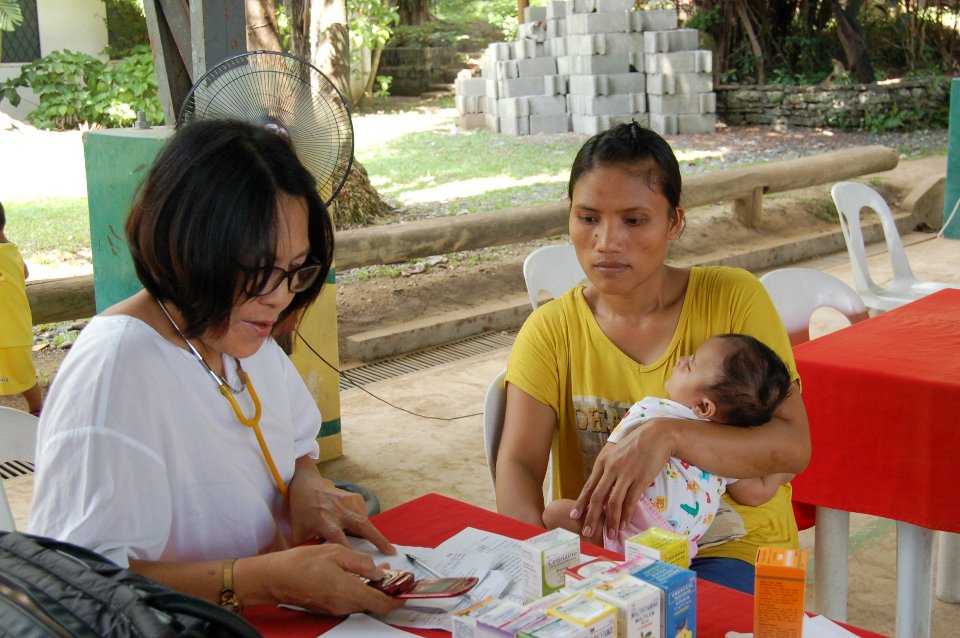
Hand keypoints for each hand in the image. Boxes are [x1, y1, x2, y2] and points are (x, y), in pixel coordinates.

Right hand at [264, 544, 404, 615]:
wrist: (274, 577)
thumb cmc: (301, 562)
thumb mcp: (335, 552)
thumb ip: (360, 562)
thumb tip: (379, 571)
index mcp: (348, 591)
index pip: (381, 603)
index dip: (396, 599)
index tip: (405, 591)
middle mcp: (343, 604)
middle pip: (373, 603)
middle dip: (384, 590)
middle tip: (390, 573)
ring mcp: (335, 608)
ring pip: (362, 601)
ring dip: (371, 588)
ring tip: (373, 570)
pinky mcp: (328, 607)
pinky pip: (350, 600)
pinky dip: (358, 589)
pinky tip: (355, 575)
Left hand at [288, 460, 394, 554]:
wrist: (306, 485)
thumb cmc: (302, 513)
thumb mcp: (298, 533)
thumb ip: (307, 550)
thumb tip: (314, 568)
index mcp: (324, 521)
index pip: (339, 538)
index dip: (349, 550)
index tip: (359, 564)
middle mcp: (338, 511)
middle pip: (361, 525)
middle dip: (377, 539)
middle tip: (391, 552)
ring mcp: (348, 502)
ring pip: (365, 521)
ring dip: (373, 535)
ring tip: (382, 548)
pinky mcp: (355, 497)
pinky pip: (363, 515)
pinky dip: (364, 525)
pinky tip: (358, 531)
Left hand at [570, 418, 673, 539]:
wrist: (657, 435)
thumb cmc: (635, 445)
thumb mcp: (616, 454)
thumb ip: (607, 469)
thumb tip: (601, 488)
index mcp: (602, 462)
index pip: (588, 487)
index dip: (581, 503)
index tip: (573, 517)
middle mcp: (611, 469)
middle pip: (597, 497)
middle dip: (591, 517)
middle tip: (586, 533)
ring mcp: (626, 474)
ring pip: (614, 502)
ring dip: (611, 521)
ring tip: (610, 534)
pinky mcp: (640, 479)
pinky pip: (631, 501)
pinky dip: (627, 515)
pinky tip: (624, 524)